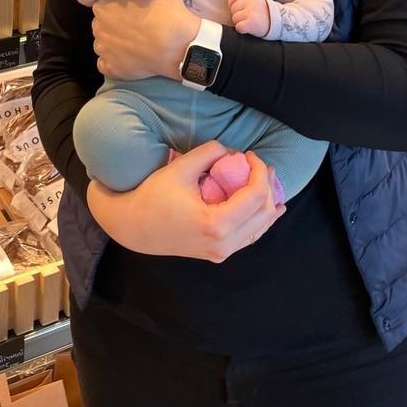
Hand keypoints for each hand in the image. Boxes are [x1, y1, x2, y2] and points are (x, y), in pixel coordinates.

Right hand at [86, 141, 283, 261]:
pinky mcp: (218, 254)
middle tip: (259, 164)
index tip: (250, 154)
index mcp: (216, 224)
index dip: (259, 171)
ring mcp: (222, 253)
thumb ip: (210, 152)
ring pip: (261, 228)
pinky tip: (273, 208)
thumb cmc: (153, 196)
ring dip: (268, 202)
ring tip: (267, 179)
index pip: (256, 196)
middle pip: (264, 213)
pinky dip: (262, 219)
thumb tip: (232, 152)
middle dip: (267, 184)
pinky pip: (249, 236)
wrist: (133, 228)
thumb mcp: (181, 167)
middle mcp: (224, 244)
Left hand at [92, 0, 198, 80]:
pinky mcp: (112, 68)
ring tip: (134, 44)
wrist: (177, 43)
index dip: (118, 8)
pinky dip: (114, 62)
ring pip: (104, 45)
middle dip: (115, 26)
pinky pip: (105, 65)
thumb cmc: (167, 12)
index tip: (133, 12)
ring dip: (114, 44)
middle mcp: (98, 28)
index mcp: (103, 7)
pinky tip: (128, 58)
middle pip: (103, 25)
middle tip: (136, 27)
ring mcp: (104, 50)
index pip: (104, 6)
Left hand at [228, 0, 270, 36]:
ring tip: (249, 22)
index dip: (233, 4)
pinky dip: (242, 29)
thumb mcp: (255, 0)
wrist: (278, 23)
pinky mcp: (251, 23)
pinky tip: (249, 28)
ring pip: (234, 18)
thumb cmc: (264, 13)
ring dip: (240, 22)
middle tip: (247, 17)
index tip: (240, 9)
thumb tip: (229, 2)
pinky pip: (238, 27)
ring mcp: (251, 12)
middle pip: (233, 8)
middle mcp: (252, 2)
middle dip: (237, 14)